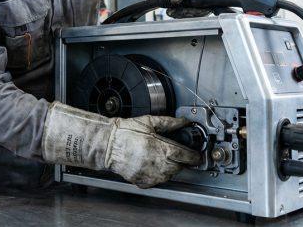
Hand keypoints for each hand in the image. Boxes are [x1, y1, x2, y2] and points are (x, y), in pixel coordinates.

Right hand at [42, 102, 200, 187]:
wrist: (106, 144)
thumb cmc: (124, 131)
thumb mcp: (148, 122)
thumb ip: (168, 123)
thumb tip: (183, 122)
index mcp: (159, 147)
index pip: (185, 155)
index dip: (194, 156)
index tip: (197, 155)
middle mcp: (156, 162)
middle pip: (179, 167)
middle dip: (182, 162)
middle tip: (179, 154)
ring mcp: (148, 173)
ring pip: (169, 176)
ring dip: (171, 169)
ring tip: (164, 159)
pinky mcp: (141, 180)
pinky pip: (156, 181)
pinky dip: (159, 176)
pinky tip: (154, 166)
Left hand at [140, 0, 221, 17]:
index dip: (212, 4)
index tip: (197, 9)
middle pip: (206, 6)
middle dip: (192, 12)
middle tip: (178, 12)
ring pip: (196, 11)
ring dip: (184, 14)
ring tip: (172, 11)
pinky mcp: (185, 3)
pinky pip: (187, 12)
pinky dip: (180, 14)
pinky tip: (171, 11)